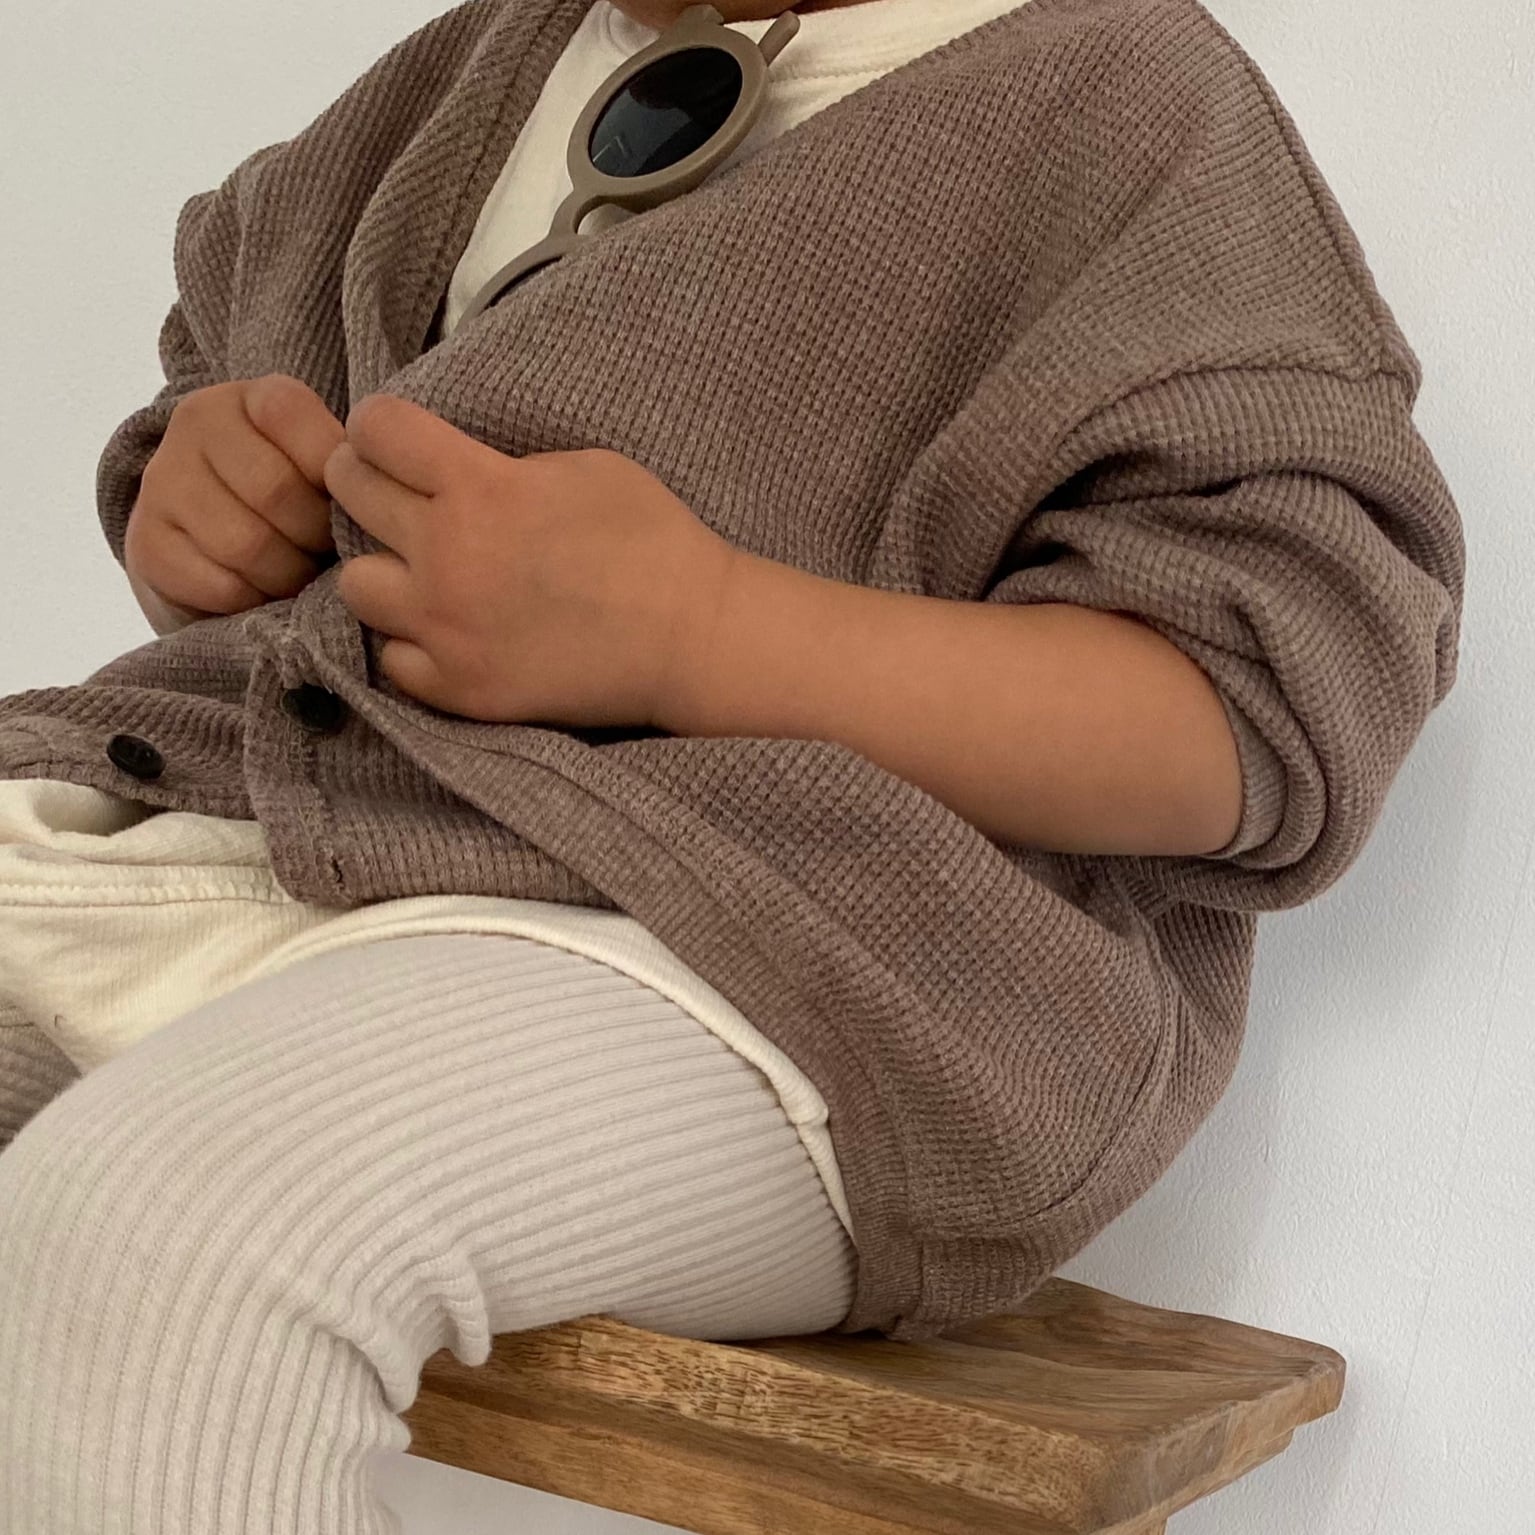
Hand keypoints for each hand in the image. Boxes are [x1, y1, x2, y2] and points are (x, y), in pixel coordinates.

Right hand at [124, 374, 344, 623]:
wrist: (210, 548)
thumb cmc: (292, 505)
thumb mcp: (322, 469)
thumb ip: (347, 467)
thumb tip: (377, 497)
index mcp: (250, 397)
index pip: (291, 416)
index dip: (332, 473)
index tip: (346, 504)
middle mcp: (196, 425)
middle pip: (275, 490)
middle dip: (316, 537)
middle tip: (326, 553)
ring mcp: (162, 482)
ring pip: (246, 544)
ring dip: (287, 575)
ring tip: (299, 576)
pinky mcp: (145, 544)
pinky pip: (218, 584)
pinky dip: (253, 600)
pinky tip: (260, 593)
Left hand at [324, 394, 740, 728]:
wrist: (691, 639)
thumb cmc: (652, 540)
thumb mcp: (583, 464)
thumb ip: (501, 463)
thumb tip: (446, 465)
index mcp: (481, 488)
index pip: (376, 430)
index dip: (382, 427)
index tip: (397, 439)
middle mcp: (448, 556)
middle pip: (348, 495)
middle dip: (367, 482)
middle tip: (400, 496)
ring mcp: (447, 629)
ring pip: (353, 584)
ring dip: (382, 571)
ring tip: (419, 574)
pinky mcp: (460, 689)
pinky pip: (391, 658)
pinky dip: (412, 642)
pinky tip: (447, 630)